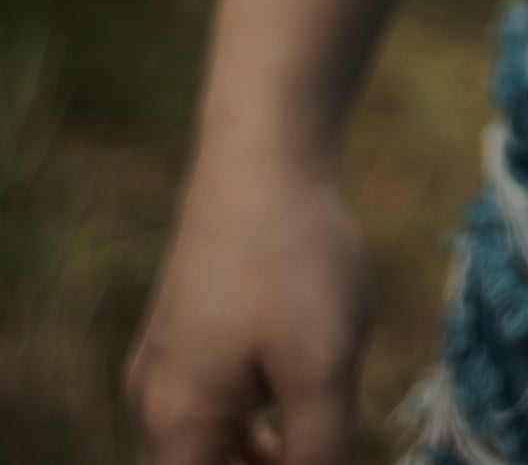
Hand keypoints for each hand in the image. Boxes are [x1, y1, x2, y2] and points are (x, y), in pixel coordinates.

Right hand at [125, 143, 371, 464]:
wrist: (264, 146)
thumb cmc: (293, 254)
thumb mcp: (322, 367)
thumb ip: (320, 455)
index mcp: (173, 423)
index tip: (314, 453)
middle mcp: (151, 400)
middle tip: (319, 450)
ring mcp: (163, 360)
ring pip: (205, 445)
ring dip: (258, 456)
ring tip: (314, 438)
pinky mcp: (183, 327)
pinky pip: (208, 405)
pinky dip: (249, 423)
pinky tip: (297, 403)